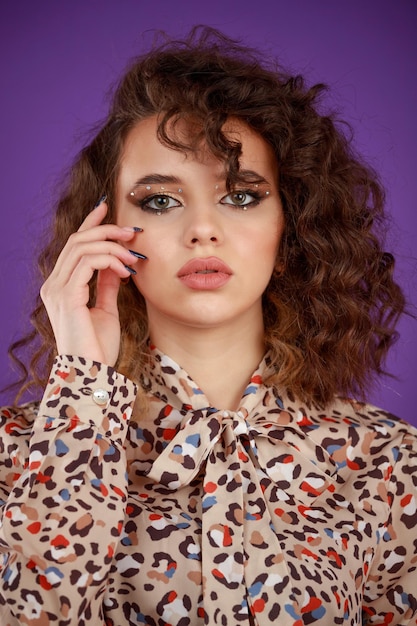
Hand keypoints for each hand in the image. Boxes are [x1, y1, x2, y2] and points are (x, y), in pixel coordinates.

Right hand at [40, 200, 142, 365]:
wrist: (93, 373)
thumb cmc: (98, 347)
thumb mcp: (106, 308)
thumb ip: (107, 284)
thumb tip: (116, 264)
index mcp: (60, 287)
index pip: (73, 246)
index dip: (89, 224)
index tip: (106, 207)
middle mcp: (53, 285)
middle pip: (77, 241)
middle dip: (107, 230)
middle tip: (133, 232)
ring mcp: (56, 290)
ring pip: (82, 247)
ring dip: (113, 246)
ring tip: (134, 255)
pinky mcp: (66, 296)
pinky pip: (88, 263)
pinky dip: (110, 260)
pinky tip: (126, 269)